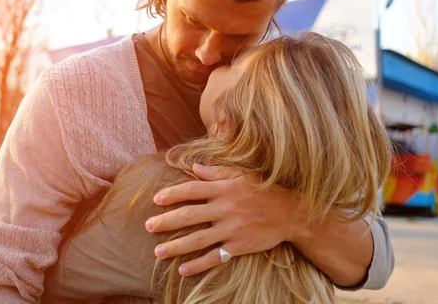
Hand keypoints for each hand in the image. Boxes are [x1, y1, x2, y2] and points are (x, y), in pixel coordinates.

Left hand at [145, 164, 298, 275]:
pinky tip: (182, 269)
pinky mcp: (238, 246)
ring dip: (176, 246)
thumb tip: (194, 167)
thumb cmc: (263, 190)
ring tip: (157, 252)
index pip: (191, 190)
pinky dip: (198, 264)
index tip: (156, 199)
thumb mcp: (241, 176)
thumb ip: (216, 173)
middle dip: (166, 221)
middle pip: (189, 215)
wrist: (289, 212)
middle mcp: (224, 208)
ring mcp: (231, 229)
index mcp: (223, 188)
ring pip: (198, 239)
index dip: (172, 194)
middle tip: (148, 226)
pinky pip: (215, 257)